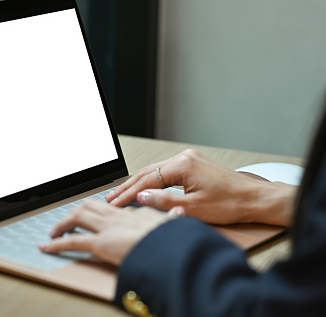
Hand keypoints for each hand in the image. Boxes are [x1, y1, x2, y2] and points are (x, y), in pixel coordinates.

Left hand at [39, 200, 184, 265]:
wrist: (173, 247)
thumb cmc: (174, 239)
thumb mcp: (175, 226)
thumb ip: (172, 219)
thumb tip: (178, 214)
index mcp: (134, 214)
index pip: (111, 207)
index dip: (99, 209)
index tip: (93, 213)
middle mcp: (118, 217)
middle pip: (90, 206)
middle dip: (75, 213)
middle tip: (67, 222)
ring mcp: (108, 228)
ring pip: (77, 216)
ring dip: (63, 224)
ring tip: (54, 232)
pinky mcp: (101, 242)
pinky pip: (72, 241)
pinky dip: (56, 244)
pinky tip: (47, 246)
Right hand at [105, 149, 296, 226]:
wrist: (253, 199)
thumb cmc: (229, 203)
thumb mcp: (192, 208)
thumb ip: (163, 201)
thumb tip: (141, 197)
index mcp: (183, 165)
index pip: (147, 180)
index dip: (128, 193)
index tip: (116, 203)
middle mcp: (184, 157)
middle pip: (147, 172)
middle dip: (128, 186)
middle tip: (111, 197)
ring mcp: (189, 159)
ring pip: (155, 170)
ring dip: (139, 183)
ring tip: (122, 194)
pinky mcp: (194, 164)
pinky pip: (166, 171)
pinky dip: (152, 180)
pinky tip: (144, 187)